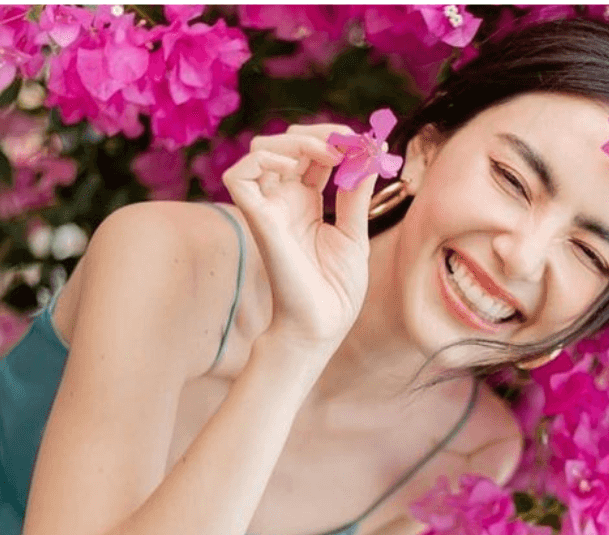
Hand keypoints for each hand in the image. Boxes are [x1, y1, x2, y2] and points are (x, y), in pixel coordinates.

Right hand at [222, 124, 378, 346]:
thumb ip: (356, 194)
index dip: (336, 140)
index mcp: (307, 202)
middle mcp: (284, 200)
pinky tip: (294, 169)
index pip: (313, 153)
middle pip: (287, 143)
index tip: (367, 145)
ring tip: (328, 155)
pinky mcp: (257, 220)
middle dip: (320, 134)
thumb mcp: (355, 234)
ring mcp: (269, 208)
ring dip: (295, 141)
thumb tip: (369, 155)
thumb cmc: (336, 290)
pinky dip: (263, 160)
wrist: (322, 326)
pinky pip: (239, 175)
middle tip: (350, 144)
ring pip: (261, 149)